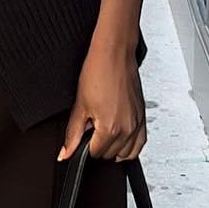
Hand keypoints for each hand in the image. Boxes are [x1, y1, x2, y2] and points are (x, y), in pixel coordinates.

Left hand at [57, 44, 146, 161]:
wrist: (115, 53)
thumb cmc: (98, 72)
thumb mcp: (80, 106)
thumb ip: (72, 134)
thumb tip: (65, 153)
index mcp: (110, 129)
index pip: (95, 154)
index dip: (84, 147)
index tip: (81, 136)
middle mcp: (128, 129)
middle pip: (110, 155)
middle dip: (98, 145)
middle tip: (91, 127)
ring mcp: (137, 123)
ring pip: (126, 153)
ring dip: (114, 148)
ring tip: (103, 131)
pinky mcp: (143, 116)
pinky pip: (140, 143)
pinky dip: (130, 144)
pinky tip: (120, 136)